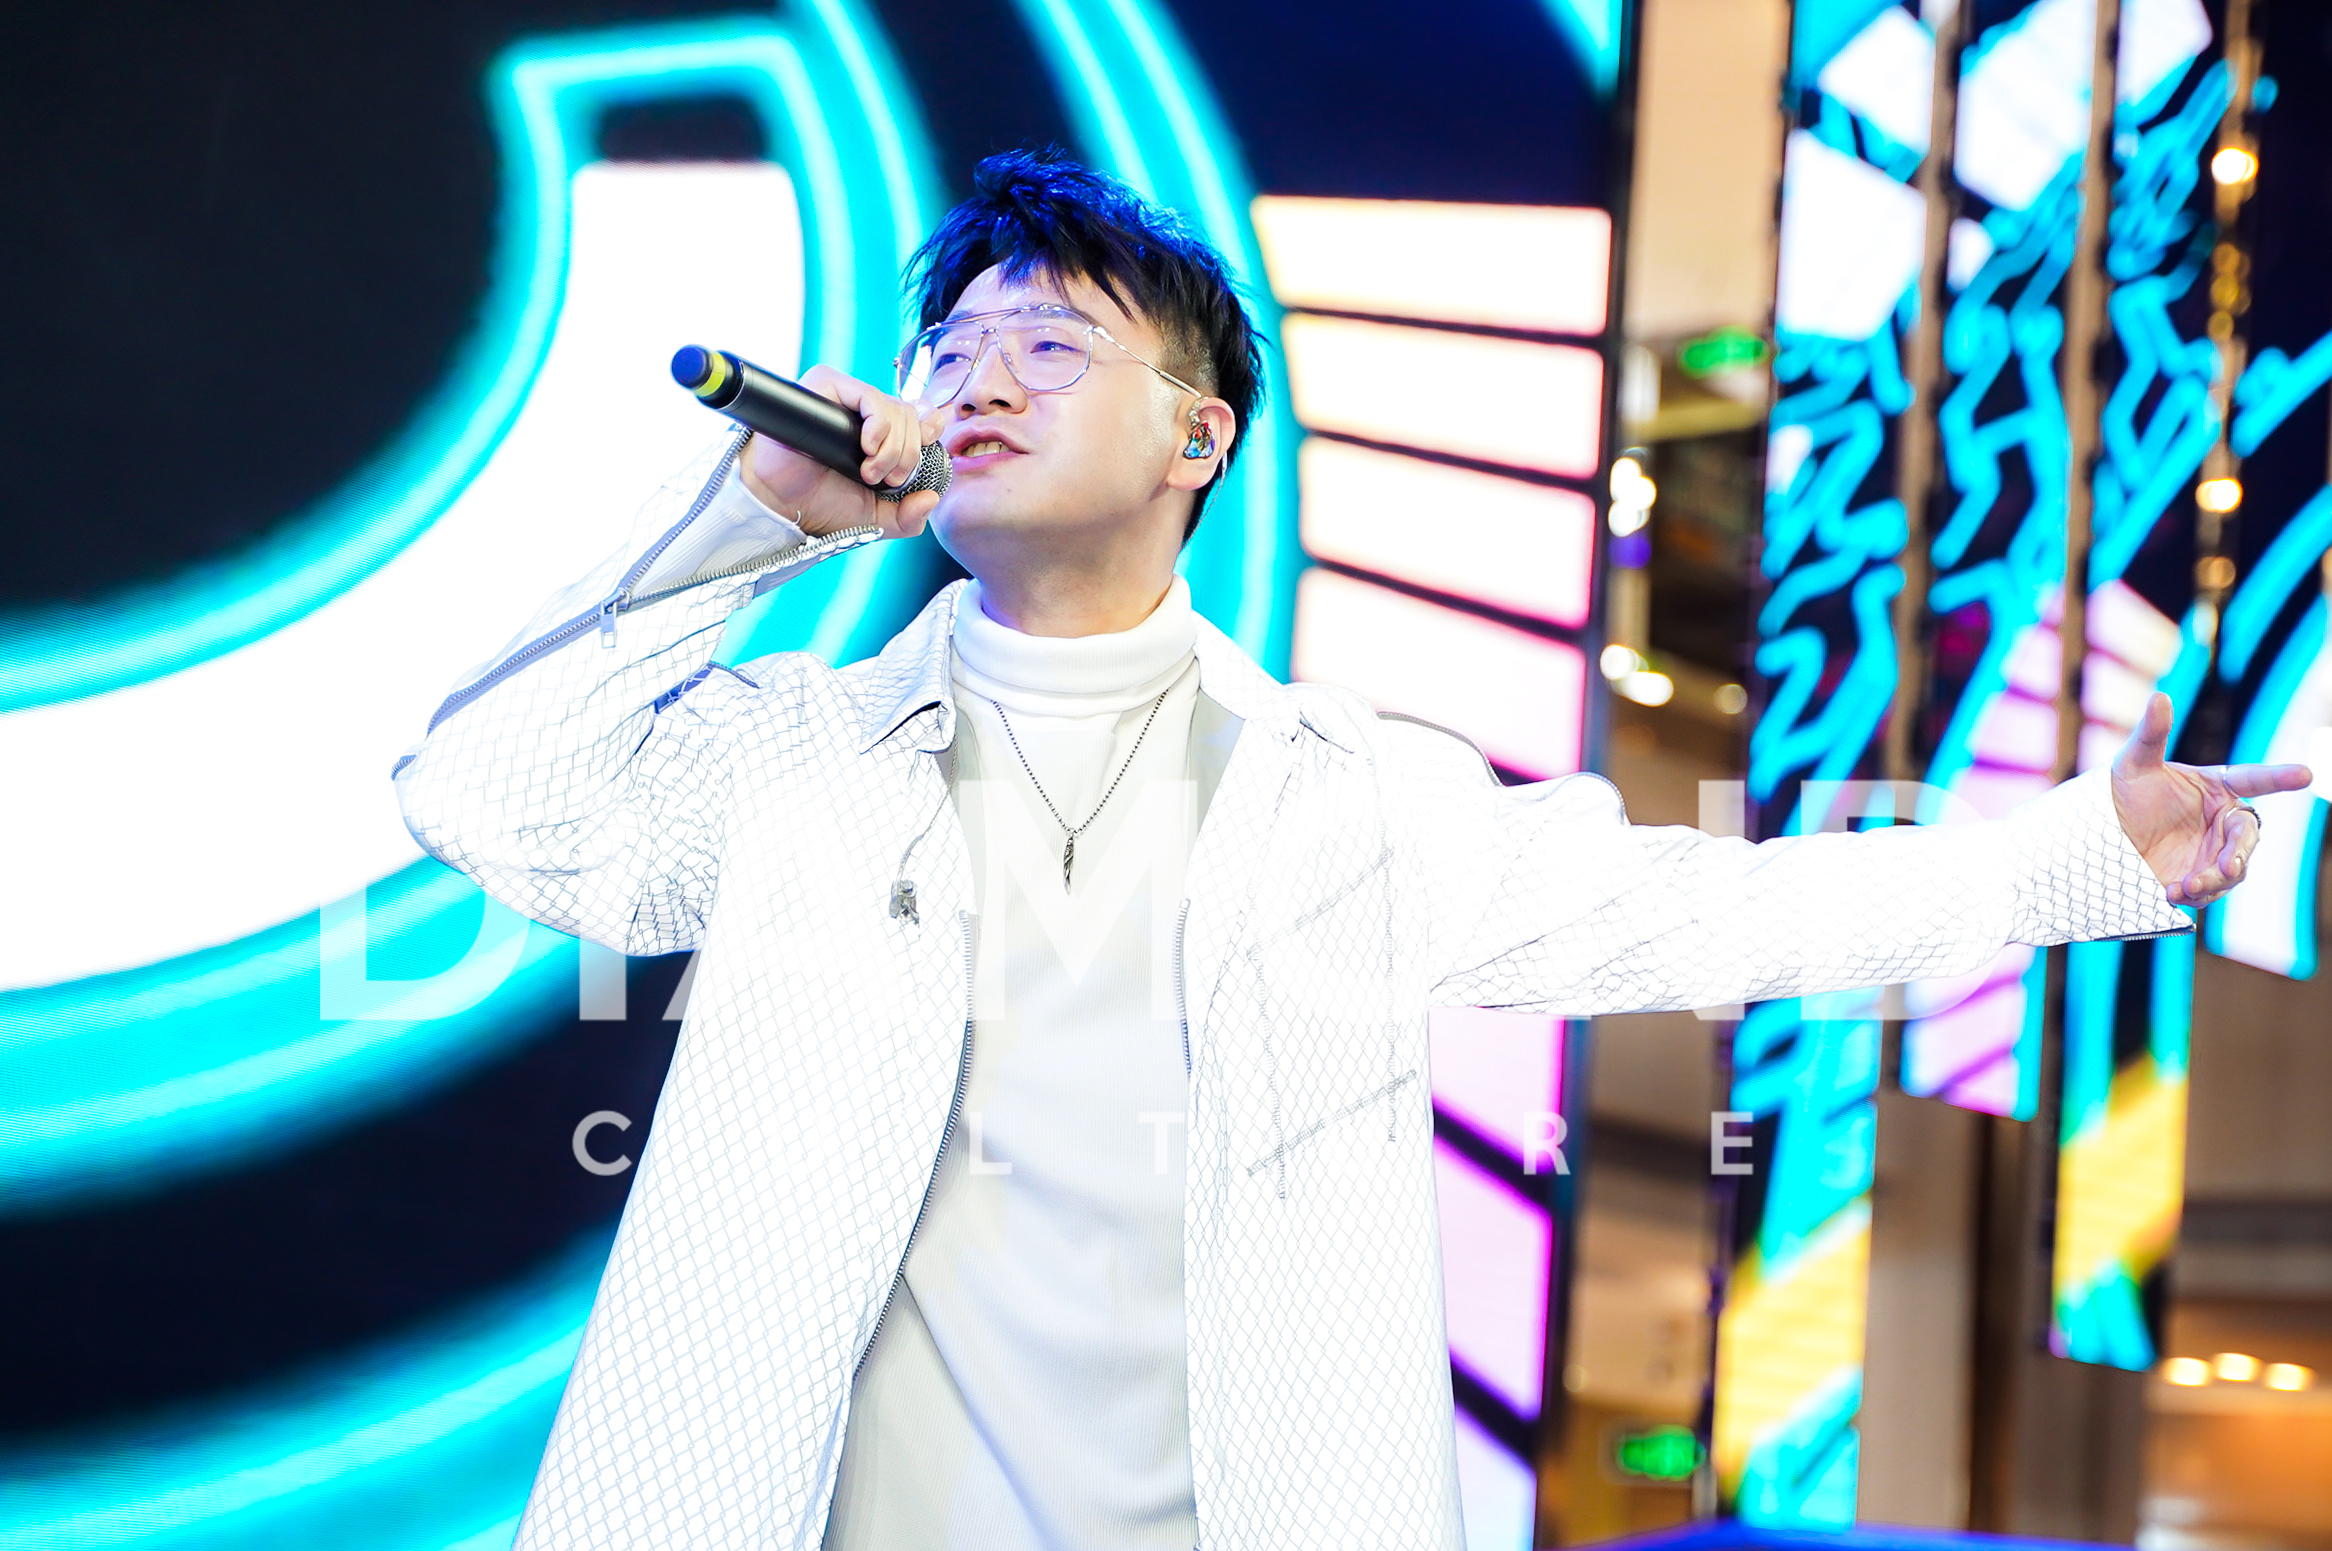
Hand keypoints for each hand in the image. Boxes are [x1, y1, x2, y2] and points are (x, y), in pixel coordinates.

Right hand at [738, 365, 944, 540]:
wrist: (781, 504)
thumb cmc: (821, 505)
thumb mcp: (875, 519)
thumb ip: (907, 517)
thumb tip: (932, 499)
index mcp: (879, 432)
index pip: (919, 412)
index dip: (929, 427)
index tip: (926, 447)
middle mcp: (863, 411)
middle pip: (911, 415)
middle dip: (908, 454)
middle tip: (889, 479)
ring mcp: (845, 397)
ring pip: (894, 408)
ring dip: (893, 448)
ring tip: (870, 472)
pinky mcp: (826, 387)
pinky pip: (869, 396)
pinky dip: (879, 425)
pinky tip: (868, 448)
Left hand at [2110, 693, 2312, 906]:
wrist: (2099, 835)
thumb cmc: (2121, 791)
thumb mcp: (2133, 763)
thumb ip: (2151, 734)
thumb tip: (2160, 696)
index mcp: (2216, 786)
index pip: (2253, 778)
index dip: (2278, 777)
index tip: (2306, 774)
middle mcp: (2221, 819)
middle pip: (2246, 834)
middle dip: (2240, 851)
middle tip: (2229, 866)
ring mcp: (2212, 851)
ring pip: (2233, 867)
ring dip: (2217, 878)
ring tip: (2187, 884)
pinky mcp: (2198, 878)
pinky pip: (2210, 889)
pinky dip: (2197, 893)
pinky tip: (2173, 892)